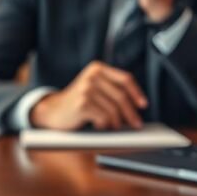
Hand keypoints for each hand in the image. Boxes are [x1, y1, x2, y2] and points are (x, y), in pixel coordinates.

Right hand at [29, 61, 147, 130]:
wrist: (53, 111)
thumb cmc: (78, 102)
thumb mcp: (94, 88)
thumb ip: (111, 88)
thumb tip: (137, 106)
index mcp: (98, 68)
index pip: (125, 79)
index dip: (137, 93)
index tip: (143, 105)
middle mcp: (92, 75)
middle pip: (121, 96)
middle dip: (131, 113)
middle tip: (136, 124)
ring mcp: (86, 89)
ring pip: (113, 110)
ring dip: (117, 123)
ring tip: (115, 127)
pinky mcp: (82, 103)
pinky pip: (103, 118)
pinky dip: (105, 126)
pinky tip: (100, 126)